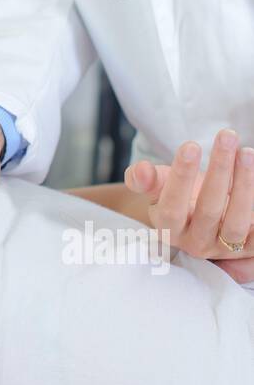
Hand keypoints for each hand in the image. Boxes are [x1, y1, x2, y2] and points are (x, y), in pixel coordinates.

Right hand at [124, 130, 253, 282]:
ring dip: (244, 186)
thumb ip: (145, 179)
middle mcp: (196, 243)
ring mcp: (224, 247)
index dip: (181, 177)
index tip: (191, 145)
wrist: (203, 221)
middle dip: (219, 171)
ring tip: (246, 153)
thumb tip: (141, 170)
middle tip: (226, 136)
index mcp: (169, 229)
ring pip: (237, 223)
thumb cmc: (179, 197)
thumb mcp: (159, 186)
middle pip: (209, 211)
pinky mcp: (250, 248)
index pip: (172, 206)